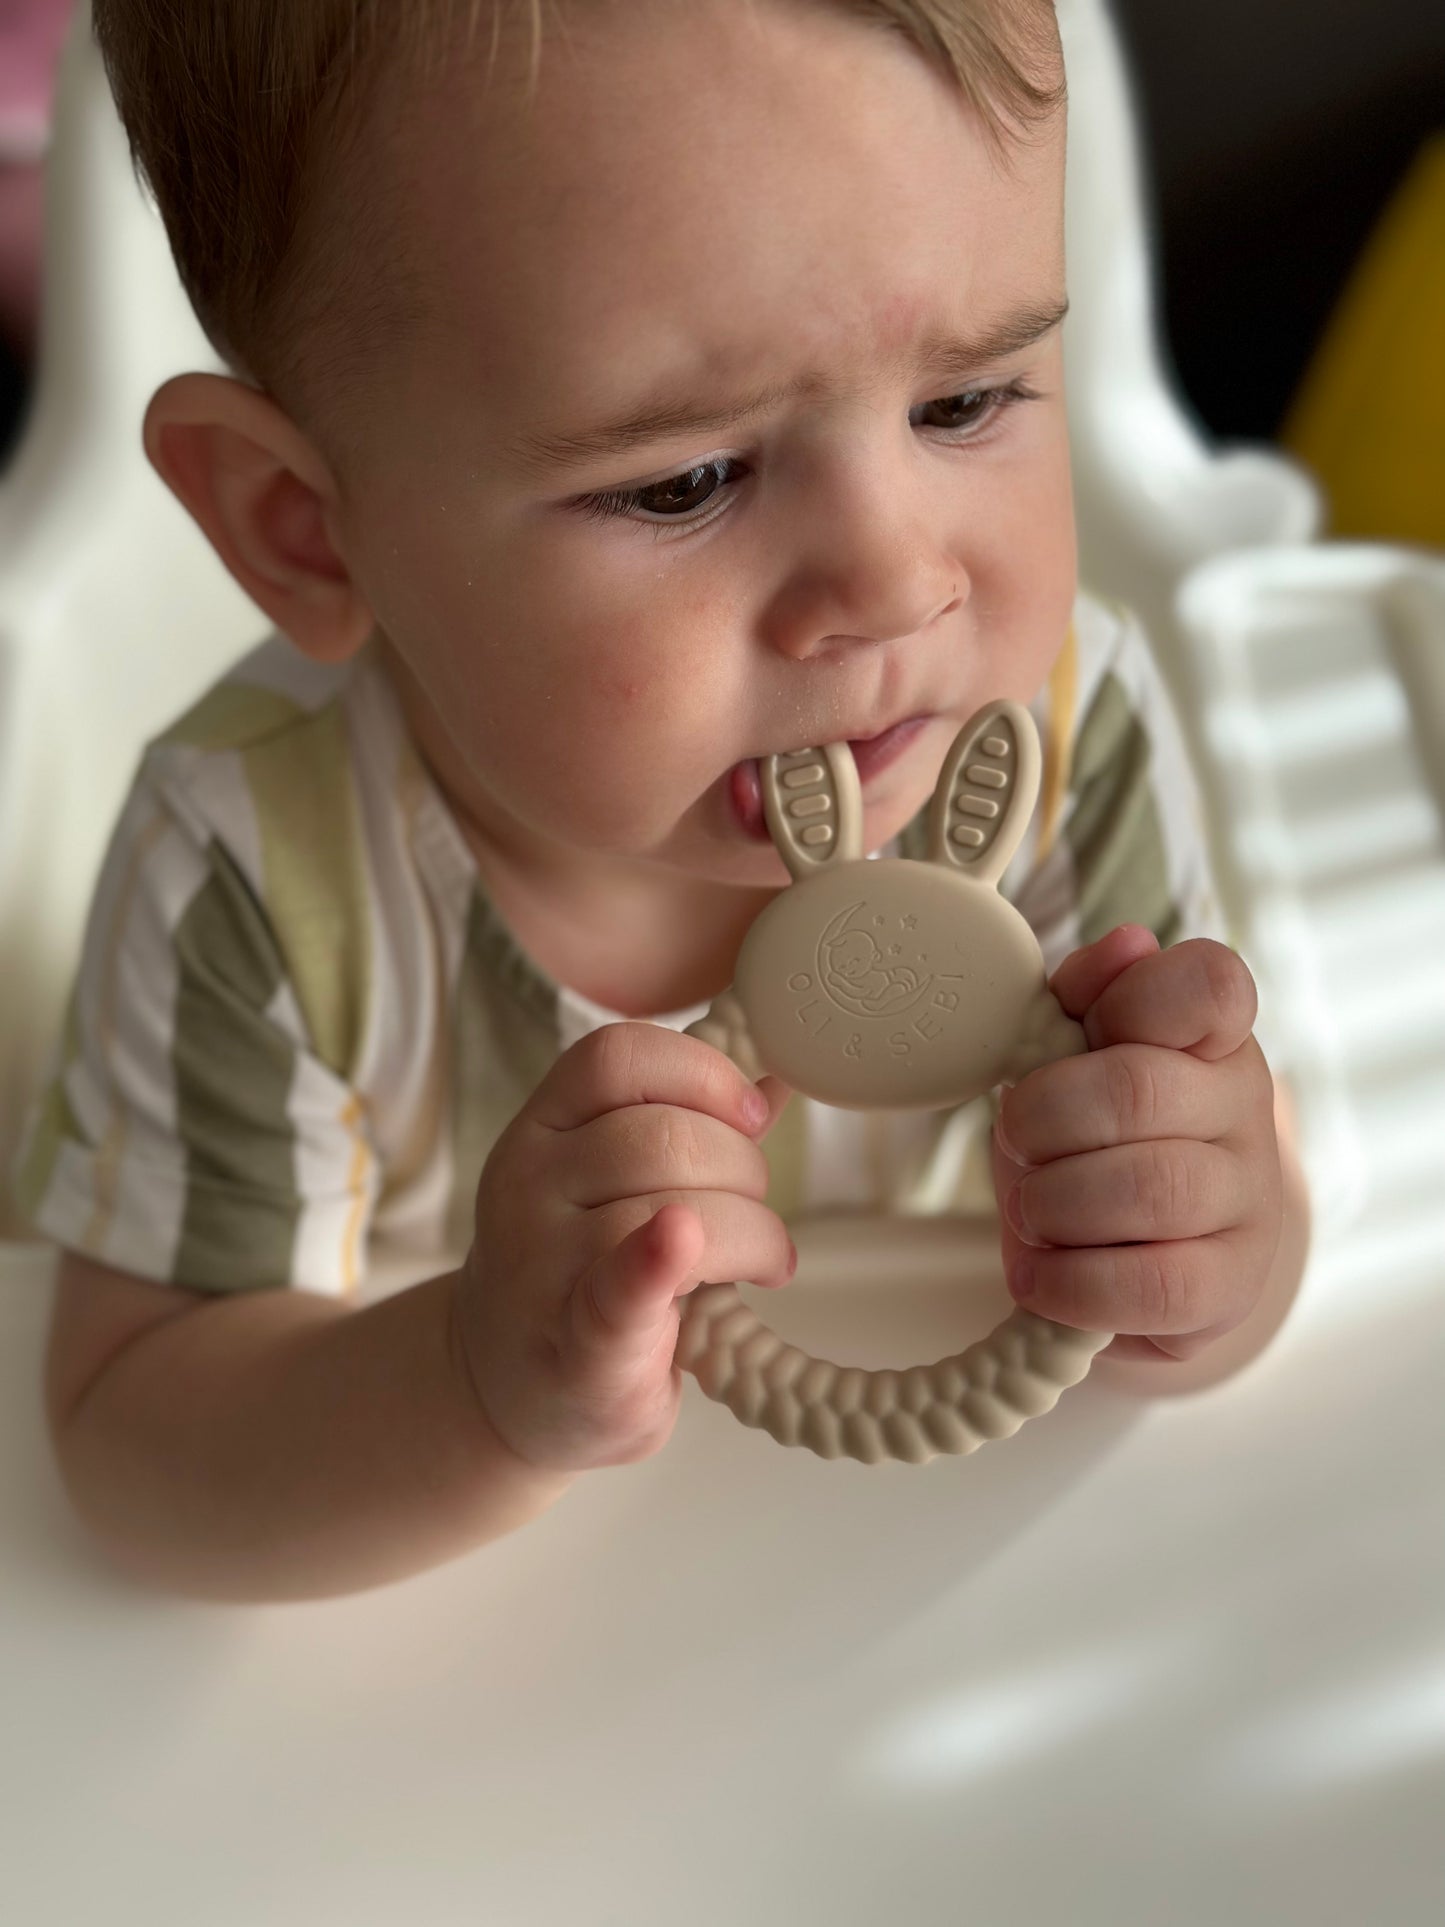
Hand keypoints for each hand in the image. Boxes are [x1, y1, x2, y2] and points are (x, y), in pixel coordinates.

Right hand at [451, 1022, 793, 1470]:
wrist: (507, 1392)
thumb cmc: (579, 1276)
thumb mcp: (606, 1188)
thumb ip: (683, 1131)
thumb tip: (775, 1080)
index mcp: (542, 1129)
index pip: (615, 1057)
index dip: (700, 1072)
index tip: (751, 1114)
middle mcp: (529, 1185)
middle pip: (660, 1135)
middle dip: (741, 1167)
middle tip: (754, 1213)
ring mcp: (544, 1267)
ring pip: (671, 1207)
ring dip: (749, 1232)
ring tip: (760, 1261)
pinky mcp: (578, 1347)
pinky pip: (619, 1292)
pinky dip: (653, 1263)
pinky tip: (679, 1245)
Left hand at [991, 926, 1283, 1364]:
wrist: (1137, 1252)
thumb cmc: (1093, 1137)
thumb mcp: (1074, 1057)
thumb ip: (1086, 996)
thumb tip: (1125, 946)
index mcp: (1211, 1037)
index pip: (1210, 984)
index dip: (1131, 998)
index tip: (1080, 1031)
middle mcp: (1244, 1112)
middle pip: (1137, 1090)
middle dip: (1042, 1117)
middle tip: (1017, 1139)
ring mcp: (1247, 1203)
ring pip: (1147, 1188)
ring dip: (1052, 1203)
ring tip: (1030, 1210)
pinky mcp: (1230, 1288)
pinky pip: (1151, 1285)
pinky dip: (1068, 1281)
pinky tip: (1041, 1271)